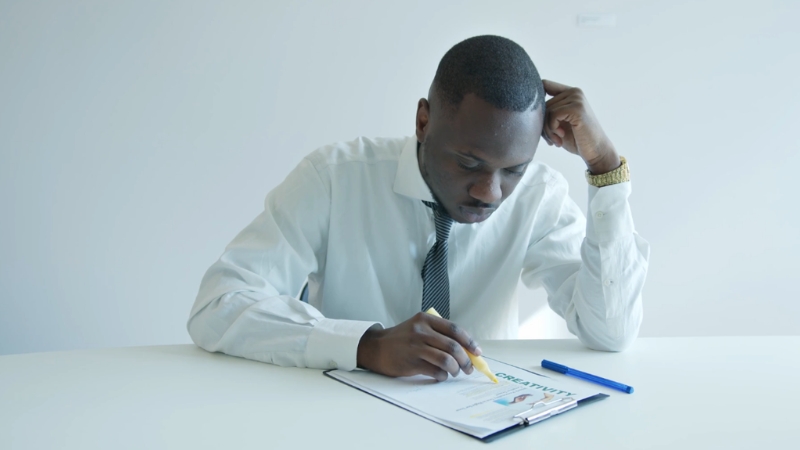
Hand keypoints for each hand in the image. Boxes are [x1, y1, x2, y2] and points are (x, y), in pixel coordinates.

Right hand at [356, 312, 480, 380]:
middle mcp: (421, 331)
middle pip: (453, 346)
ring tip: (455, 372)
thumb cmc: (402, 340)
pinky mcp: (411, 362)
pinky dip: (443, 375)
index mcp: (426, 319)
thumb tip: (466, 350)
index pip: (454, 329)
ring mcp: (416, 347)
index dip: (469, 341)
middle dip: (466, 359)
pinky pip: (435, 371)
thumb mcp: (418, 327)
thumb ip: (438, 334)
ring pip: (446, 360)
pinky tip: (441, 375)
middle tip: (469, 368)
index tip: (477, 352)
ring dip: (456, 369)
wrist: (376, 348)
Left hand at [541, 79, 620, 174]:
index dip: (536, 100)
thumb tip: (526, 107)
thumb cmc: (577, 139)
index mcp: (570, 93)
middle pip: (543, 103)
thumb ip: (548, 112)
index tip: (536, 118)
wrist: (596, 151)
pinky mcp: (577, 108)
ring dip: (547, 130)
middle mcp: (574, 92)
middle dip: (543, 124)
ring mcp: (576, 99)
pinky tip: (560, 137)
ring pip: (547, 111)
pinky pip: (552, 115)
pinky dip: (552, 129)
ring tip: (556, 140)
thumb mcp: (559, 123)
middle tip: (552, 139)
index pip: (544, 85)